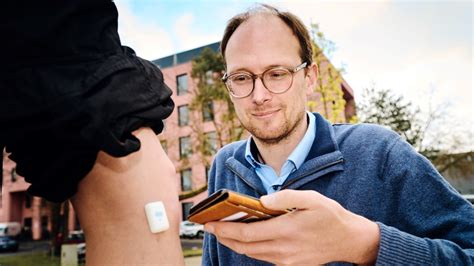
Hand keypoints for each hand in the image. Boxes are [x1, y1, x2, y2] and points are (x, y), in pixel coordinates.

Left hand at [204, 190, 379, 264]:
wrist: (349, 240)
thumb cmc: (330, 216)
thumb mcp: (311, 198)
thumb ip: (285, 197)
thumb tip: (262, 200)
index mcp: (285, 231)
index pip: (245, 234)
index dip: (224, 230)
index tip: (209, 223)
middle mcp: (282, 249)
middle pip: (243, 247)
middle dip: (223, 237)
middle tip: (209, 227)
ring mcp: (285, 260)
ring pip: (251, 254)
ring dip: (234, 244)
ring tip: (223, 231)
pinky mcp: (289, 264)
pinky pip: (262, 257)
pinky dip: (249, 248)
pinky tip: (245, 238)